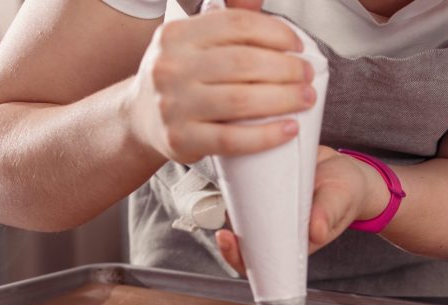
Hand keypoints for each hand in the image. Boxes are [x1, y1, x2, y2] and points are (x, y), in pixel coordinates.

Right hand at [128, 1, 316, 163]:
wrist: (140, 118)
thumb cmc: (180, 77)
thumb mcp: (192, 42)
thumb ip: (226, 23)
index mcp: (177, 35)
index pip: (236, 25)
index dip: (275, 33)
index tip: (297, 46)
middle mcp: (171, 66)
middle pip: (243, 63)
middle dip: (286, 68)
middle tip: (307, 75)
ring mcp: (175, 105)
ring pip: (240, 100)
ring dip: (283, 99)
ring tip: (305, 98)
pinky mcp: (182, 139)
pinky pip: (232, 139)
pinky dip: (266, 135)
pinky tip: (288, 129)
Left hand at [217, 146, 391, 273]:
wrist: (344, 167)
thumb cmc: (345, 191)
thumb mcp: (340, 200)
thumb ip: (328, 215)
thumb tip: (317, 232)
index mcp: (290, 241)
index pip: (259, 261)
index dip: (239, 257)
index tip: (229, 242)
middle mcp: (274, 227)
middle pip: (242, 240)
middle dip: (228, 238)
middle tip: (224, 230)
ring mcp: (266, 207)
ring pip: (239, 213)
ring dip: (229, 206)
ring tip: (227, 196)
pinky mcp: (263, 185)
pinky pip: (245, 187)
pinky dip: (237, 181)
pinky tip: (233, 170)